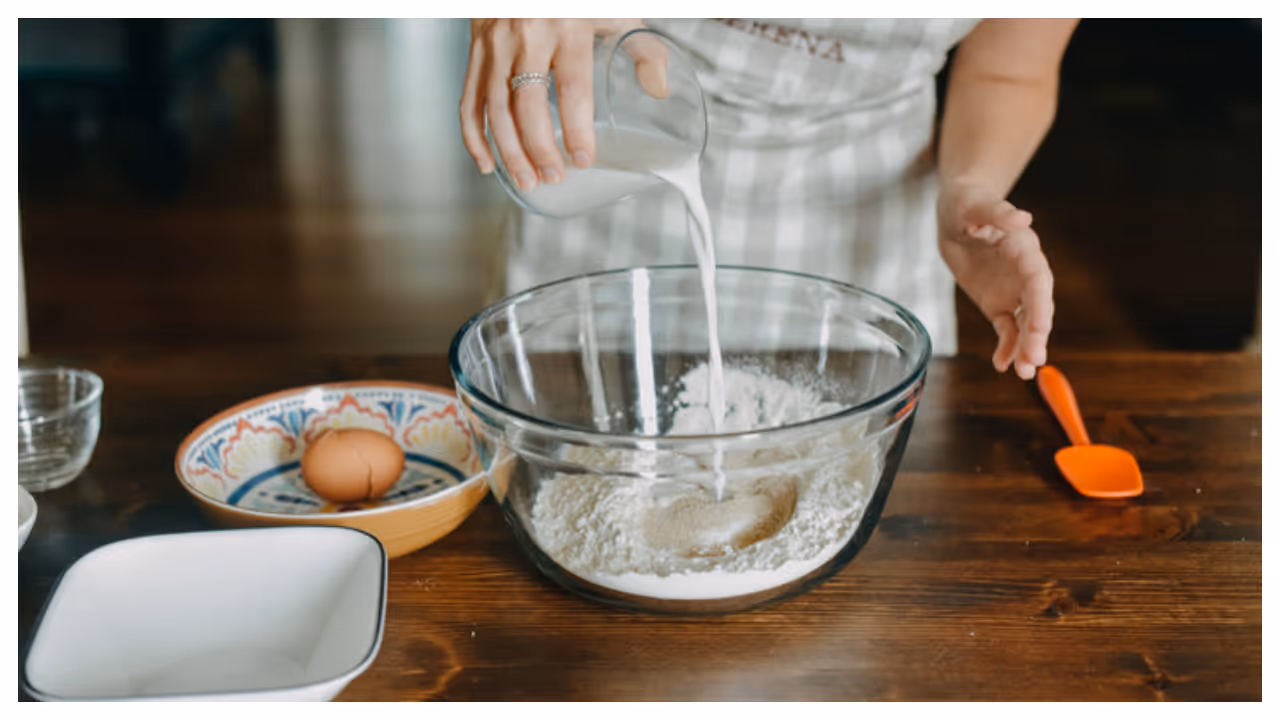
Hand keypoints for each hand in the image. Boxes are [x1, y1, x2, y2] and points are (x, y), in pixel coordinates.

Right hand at [459, 19, 667, 191]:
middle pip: (527, 104)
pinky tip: (487, 163)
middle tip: (554, 175)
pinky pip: (468, 100)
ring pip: (495, 107)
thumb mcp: (613, 12)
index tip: (583, 158)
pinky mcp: (475, 51)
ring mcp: (495, 44)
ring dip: (510, 151)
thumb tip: (659, 90)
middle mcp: (527, 35)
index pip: (571, 86)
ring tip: (528, 179)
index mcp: (567, 26)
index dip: (576, 128)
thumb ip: (641, 48)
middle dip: (539, 147)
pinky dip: (474, 136)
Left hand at [938, 181, 1053, 379]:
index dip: (1041, 305)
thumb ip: (998, 213)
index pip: (1038, 281)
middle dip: (1036, 335)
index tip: (1041, 328)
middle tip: (1034, 362)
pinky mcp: (997, 302)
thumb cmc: (968, 203)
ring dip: (1026, 348)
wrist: (955, 213)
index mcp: (1024, 249)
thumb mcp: (975, 205)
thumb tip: (1022, 217)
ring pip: (1025, 324)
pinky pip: (1006, 328)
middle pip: (1036, 308)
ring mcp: (1012, 291)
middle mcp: (1024, 273)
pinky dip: (1006, 347)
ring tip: (1024, 372)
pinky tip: (1003, 365)